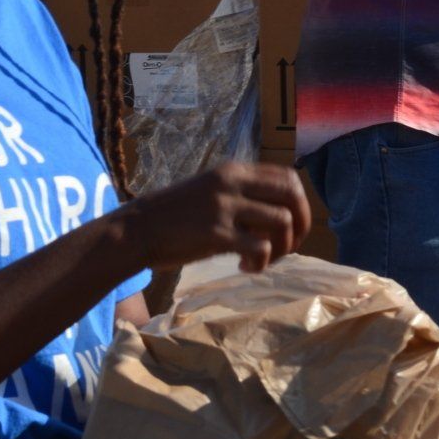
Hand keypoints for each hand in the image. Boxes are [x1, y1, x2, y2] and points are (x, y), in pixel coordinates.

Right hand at [120, 162, 311, 273]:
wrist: (136, 230)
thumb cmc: (173, 215)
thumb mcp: (209, 191)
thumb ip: (240, 195)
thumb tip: (278, 215)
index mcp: (233, 170)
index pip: (287, 177)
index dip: (300, 203)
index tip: (292, 226)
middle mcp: (232, 183)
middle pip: (292, 196)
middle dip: (302, 225)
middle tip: (290, 246)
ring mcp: (225, 208)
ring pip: (282, 222)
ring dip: (282, 248)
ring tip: (262, 260)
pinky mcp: (217, 235)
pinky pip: (262, 248)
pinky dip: (262, 263)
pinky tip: (245, 268)